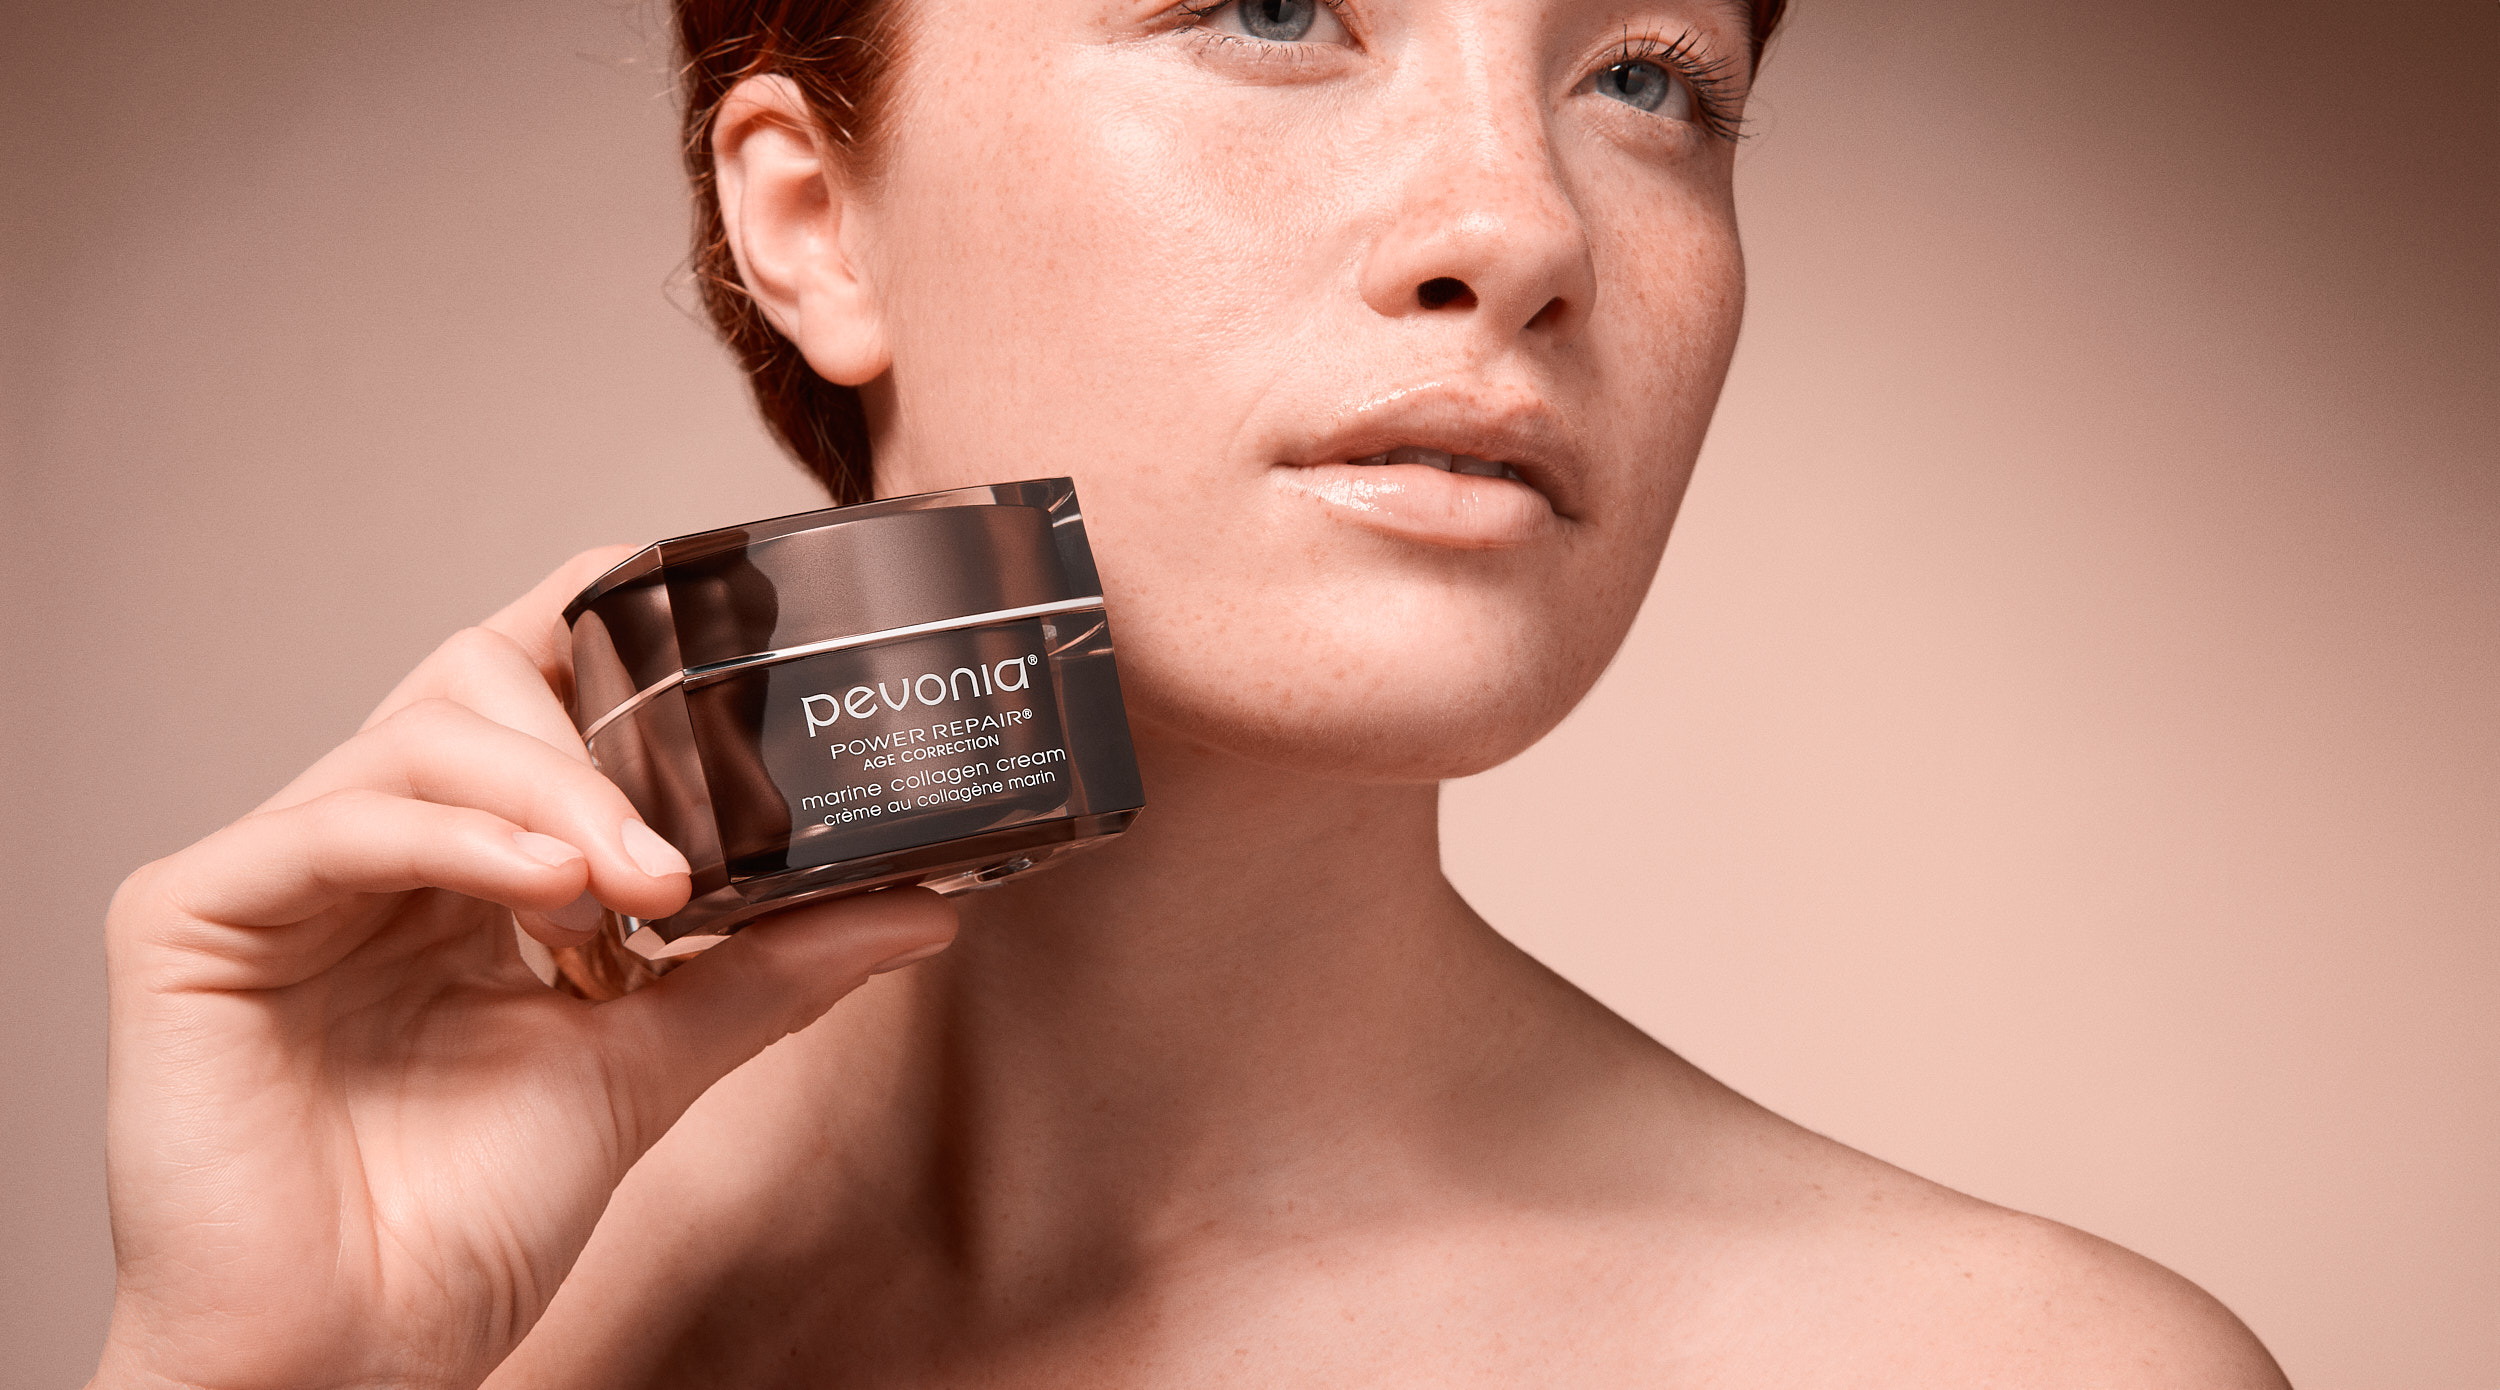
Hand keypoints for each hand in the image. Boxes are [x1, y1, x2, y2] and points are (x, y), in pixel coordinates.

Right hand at [90, 551, 956, 1389]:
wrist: (354, 1358)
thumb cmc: (468, 1219)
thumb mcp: (649, 1062)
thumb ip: (768, 967)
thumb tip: (926, 900)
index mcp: (460, 856)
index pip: (529, 678)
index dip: (621, 629)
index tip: (742, 648)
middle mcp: (368, 841)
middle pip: (480, 680)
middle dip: (607, 738)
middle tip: (690, 853)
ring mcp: (279, 872)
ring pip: (421, 735)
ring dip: (558, 793)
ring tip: (643, 886)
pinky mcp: (190, 915)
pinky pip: (335, 822)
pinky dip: (461, 837)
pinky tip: (555, 896)